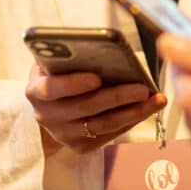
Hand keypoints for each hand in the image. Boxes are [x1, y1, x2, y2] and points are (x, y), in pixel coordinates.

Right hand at [24, 65, 166, 154]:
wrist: (48, 102)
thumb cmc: (56, 70)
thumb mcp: (54, 58)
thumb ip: (69, 53)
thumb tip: (103, 43)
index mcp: (35, 90)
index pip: (52, 89)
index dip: (73, 84)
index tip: (97, 77)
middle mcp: (46, 116)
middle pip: (85, 108)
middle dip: (117, 97)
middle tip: (142, 87)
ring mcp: (62, 134)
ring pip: (102, 125)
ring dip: (132, 113)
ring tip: (155, 99)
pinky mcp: (79, 146)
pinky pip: (109, 135)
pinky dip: (129, 121)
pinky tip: (146, 109)